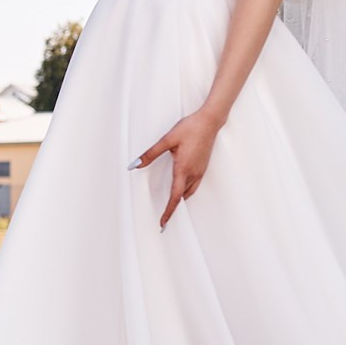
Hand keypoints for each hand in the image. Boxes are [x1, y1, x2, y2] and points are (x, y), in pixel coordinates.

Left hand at [133, 108, 223, 228]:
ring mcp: (200, 170)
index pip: (175, 196)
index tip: (163, 223)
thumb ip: (150, 154)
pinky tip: (182, 190)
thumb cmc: (190, 128)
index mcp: (184, 169)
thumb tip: (135, 165)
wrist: (210, 121)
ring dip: (180, 200)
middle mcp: (193, 173)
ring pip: (189, 192)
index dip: (168, 211)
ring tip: (171, 207)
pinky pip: (195, 185)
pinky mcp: (203, 166)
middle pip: (182, 196)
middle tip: (164, 220)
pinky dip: (187, 192)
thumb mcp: (167, 140)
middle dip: (173, 208)